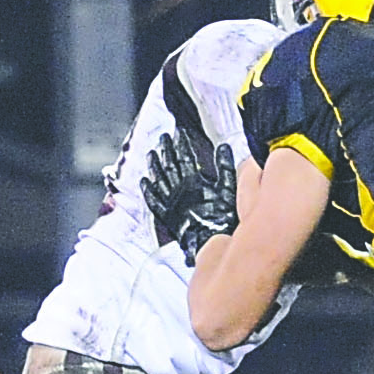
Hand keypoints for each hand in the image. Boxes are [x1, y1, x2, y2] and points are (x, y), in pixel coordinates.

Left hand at [140, 123, 238, 257]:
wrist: (209, 240)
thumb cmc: (221, 218)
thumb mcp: (229, 189)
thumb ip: (225, 168)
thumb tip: (223, 149)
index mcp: (193, 180)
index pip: (185, 156)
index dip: (182, 143)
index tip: (180, 132)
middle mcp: (178, 188)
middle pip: (169, 164)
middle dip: (166, 149)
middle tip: (163, 138)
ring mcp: (170, 201)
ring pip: (159, 179)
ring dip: (154, 166)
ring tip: (151, 155)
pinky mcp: (166, 215)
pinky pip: (154, 200)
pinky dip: (148, 190)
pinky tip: (144, 182)